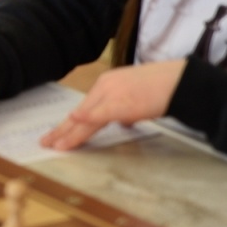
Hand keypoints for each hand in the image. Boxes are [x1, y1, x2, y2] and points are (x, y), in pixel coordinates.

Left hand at [40, 59, 184, 150]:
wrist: (181, 81)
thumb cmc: (164, 89)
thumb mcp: (138, 99)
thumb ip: (126, 110)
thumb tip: (123, 122)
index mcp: (107, 85)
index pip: (84, 108)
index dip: (70, 123)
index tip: (58, 134)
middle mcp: (105, 87)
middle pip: (79, 113)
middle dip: (62, 130)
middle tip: (45, 142)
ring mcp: (112, 94)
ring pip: (85, 117)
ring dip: (70, 132)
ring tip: (56, 145)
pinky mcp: (122, 102)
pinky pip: (100, 114)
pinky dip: (86, 120)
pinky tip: (75, 124)